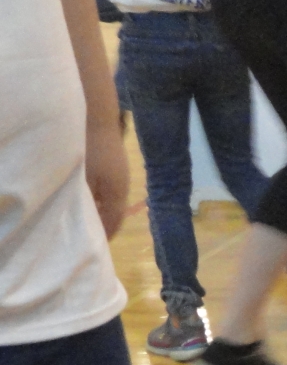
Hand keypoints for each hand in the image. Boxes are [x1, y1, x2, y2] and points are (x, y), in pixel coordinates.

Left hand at [84, 120, 128, 239]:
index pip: (115, 222)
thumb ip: (87, 200)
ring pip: (112, 202)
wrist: (97, 118)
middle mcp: (123, 187)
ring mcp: (121, 177)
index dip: (106, 235)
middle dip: (105, 225)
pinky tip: (88, 198)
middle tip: (90, 235)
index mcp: (118, 193)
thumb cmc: (90, 149)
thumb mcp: (84, 178)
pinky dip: (100, 199)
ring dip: (102, 212)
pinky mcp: (116, 168)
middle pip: (115, 213)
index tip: (96, 245)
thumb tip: (86, 220)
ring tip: (88, 218)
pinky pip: (110, 191)